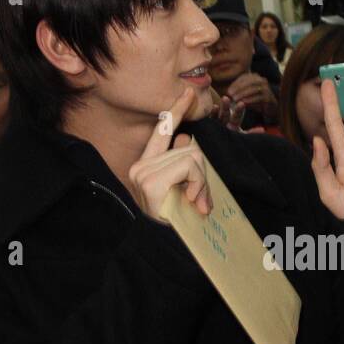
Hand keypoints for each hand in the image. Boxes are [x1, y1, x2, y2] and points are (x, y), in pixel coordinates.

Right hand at [128, 88, 212, 219]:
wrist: (164, 250)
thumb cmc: (176, 222)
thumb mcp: (182, 189)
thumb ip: (182, 164)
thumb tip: (184, 138)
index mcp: (146, 166)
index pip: (161, 132)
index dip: (175, 111)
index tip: (188, 93)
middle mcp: (140, 166)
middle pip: (188, 148)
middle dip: (202, 174)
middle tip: (201, 200)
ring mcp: (143, 172)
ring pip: (191, 157)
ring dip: (202, 182)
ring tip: (197, 204)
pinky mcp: (151, 180)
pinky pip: (189, 166)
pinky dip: (198, 183)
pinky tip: (193, 201)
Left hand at [226, 71, 277, 119]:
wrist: (269, 107)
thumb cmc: (254, 99)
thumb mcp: (245, 93)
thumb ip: (238, 90)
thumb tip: (227, 92)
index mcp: (255, 76)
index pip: (244, 78)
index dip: (235, 84)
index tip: (228, 91)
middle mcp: (261, 80)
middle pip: (249, 82)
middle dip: (239, 88)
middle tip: (230, 95)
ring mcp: (267, 88)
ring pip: (254, 89)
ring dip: (243, 94)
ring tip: (235, 99)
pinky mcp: (269, 97)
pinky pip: (259, 97)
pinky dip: (250, 100)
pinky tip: (243, 103)